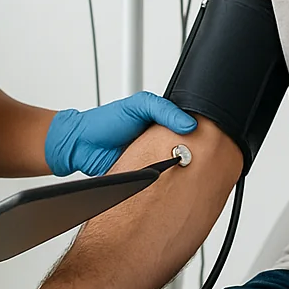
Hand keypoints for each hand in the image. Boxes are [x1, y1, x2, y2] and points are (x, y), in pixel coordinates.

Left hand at [45, 91, 195, 176]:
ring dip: (178, 170)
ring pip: (174, 169)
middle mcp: (157, 142)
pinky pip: (158, 183)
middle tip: (197, 154)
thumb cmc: (104, 122)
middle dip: (191, 153)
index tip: (207, 135)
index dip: (198, 131)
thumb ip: (164, 109)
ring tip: (188, 169)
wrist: (80, 146)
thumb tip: (188, 124)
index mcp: (160, 123)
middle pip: (184, 150)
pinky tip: (168, 180)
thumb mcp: (138, 105)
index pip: (186, 127)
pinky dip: (163, 183)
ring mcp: (151, 160)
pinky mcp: (143, 178)